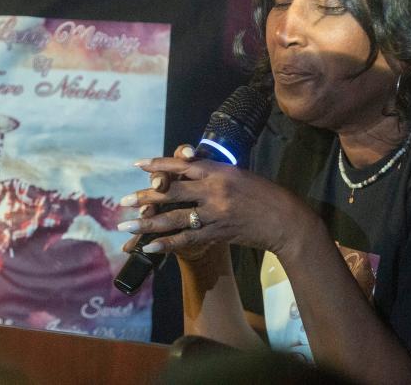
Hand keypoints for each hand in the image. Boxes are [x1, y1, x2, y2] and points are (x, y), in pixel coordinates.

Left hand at [118, 145, 309, 258]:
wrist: (286, 220)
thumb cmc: (264, 194)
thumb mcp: (238, 176)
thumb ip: (213, 175)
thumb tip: (188, 174)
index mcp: (218, 171)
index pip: (182, 165)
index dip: (158, 165)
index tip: (138, 165)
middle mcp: (213, 190)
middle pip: (172, 192)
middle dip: (145, 196)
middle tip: (124, 201)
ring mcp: (215, 213)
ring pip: (173, 218)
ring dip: (147, 223)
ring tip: (127, 226)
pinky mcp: (218, 233)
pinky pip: (187, 239)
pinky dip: (167, 243)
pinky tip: (150, 246)